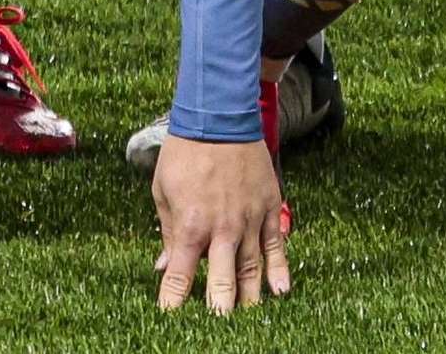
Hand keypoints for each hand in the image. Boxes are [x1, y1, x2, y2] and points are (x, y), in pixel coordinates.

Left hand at [149, 132, 291, 313]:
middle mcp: (222, 229)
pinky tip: (282, 292)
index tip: (170, 322)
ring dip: (249, 299)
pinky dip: (280, 270)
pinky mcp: (270, 207)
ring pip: (252, 270)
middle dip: (218, 312)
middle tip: (217, 332)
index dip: (174, 303)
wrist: (218, 115)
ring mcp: (250, 219)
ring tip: (247, 323)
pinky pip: (276, 246)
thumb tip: (164, 265)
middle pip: (222, 284)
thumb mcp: (163, 192)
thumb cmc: (184, 153)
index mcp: (191, 226)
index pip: (180, 277)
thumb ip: (168, 233)